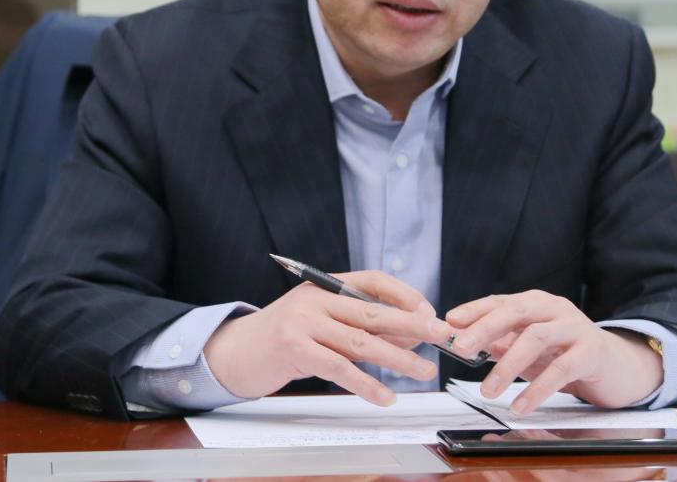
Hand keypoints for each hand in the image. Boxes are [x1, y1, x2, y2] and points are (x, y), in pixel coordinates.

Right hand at [203, 271, 453, 404]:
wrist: (236, 352)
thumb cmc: (286, 337)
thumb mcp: (322, 320)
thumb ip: (358, 323)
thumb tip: (410, 336)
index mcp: (326, 285)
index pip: (374, 281)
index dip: (405, 295)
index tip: (429, 313)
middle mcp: (316, 299)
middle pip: (373, 312)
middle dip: (412, 326)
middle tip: (440, 337)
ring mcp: (303, 323)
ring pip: (361, 342)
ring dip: (398, 358)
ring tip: (423, 371)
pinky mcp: (294, 350)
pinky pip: (340, 368)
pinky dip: (366, 384)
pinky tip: (385, 395)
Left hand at [445, 290, 662, 413]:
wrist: (617, 366)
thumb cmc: (567, 354)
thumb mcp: (530, 347)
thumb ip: (502, 343)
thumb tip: (464, 343)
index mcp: (536, 303)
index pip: (500, 301)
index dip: (474, 310)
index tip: (449, 322)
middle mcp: (554, 308)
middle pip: (516, 312)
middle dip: (485, 328)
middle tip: (461, 348)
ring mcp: (575, 326)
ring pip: (536, 338)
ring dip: (508, 364)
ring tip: (487, 390)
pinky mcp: (592, 351)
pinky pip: (562, 368)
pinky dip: (538, 388)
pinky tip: (521, 405)